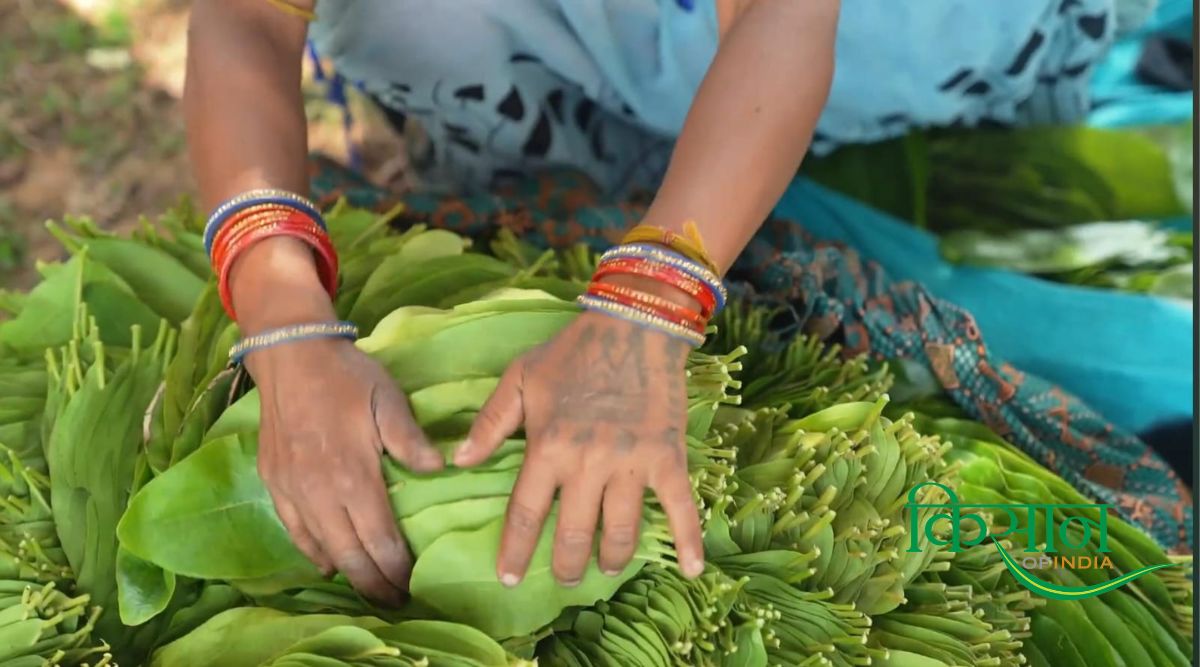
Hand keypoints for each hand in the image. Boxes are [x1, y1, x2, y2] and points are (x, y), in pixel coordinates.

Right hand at [248, 337, 443, 604]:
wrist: (290, 354)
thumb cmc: (346, 376)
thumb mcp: (388, 399)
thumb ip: (410, 440)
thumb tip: (438, 470)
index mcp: (352, 475)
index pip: (379, 539)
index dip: (397, 568)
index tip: (414, 585)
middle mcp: (319, 492)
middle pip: (350, 555)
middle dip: (375, 584)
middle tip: (396, 601)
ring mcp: (292, 490)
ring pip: (321, 549)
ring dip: (347, 574)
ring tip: (371, 589)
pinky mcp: (274, 482)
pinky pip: (294, 531)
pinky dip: (313, 553)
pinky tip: (329, 564)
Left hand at [455, 311, 703, 586]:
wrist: (636, 325)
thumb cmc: (573, 351)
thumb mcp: (520, 378)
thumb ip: (490, 422)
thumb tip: (459, 462)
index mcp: (549, 446)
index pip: (526, 513)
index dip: (515, 551)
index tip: (508, 578)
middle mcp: (588, 463)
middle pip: (573, 534)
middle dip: (565, 566)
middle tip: (564, 578)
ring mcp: (631, 463)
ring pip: (619, 532)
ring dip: (610, 560)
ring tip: (603, 570)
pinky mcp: (668, 457)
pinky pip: (680, 507)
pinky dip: (689, 542)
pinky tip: (692, 570)